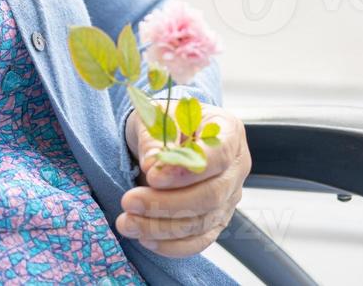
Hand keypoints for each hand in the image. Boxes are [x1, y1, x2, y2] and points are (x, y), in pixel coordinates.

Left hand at [118, 103, 250, 257]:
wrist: (164, 137)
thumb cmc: (163, 123)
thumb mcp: (154, 117)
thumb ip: (154, 138)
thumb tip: (153, 164)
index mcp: (228, 132)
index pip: (218, 156)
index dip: (186, 171)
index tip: (152, 176)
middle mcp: (235, 168)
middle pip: (211, 196)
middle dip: (166, 204)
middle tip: (129, 202)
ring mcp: (229, 198)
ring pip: (202, 222)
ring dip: (161, 227)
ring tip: (126, 222)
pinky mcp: (216, 221)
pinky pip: (199, 241)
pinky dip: (172, 245)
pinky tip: (145, 238)